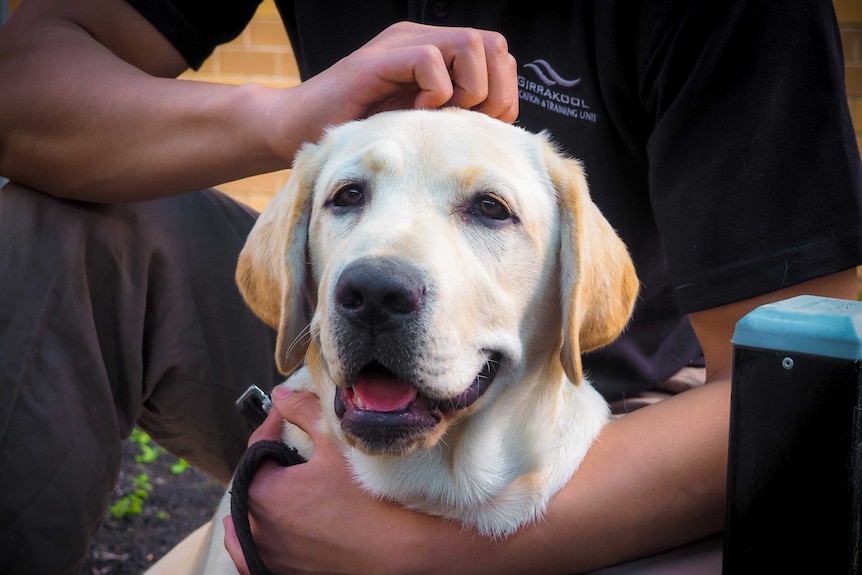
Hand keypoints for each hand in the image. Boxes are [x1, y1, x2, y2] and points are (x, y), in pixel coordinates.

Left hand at [223, 386, 460, 574]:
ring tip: (279, 484)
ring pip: (248, 520)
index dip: (274, 423)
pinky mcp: (283, 572)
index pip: (257, 446)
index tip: (286, 413)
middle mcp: (258, 528)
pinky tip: (256, 529)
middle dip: (268, 460)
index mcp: (263, 492)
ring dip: (258, 499)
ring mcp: (270, 555)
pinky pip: (251, 555)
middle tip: (291, 445)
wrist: (399, 551)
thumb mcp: (336, 443)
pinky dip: (249, 541)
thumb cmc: (369, 497)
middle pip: (252, 482)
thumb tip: (280, 395)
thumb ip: (303, 412)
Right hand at [329, 21, 517, 120]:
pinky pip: (430, 60)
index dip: (502, 93)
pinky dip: (436, 92)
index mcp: (433, 53)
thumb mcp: (417, 124)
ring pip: (470, 45)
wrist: (293, 129)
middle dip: (494, 91)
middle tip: (464, 121)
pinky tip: (416, 112)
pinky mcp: (378, 61)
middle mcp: (419, 40)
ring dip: (468, 89)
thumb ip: (451, 115)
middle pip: (493, 45)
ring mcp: (398, 46)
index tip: (480, 125)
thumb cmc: (356, 134)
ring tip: (440, 114)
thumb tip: (497, 127)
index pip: (497, 55)